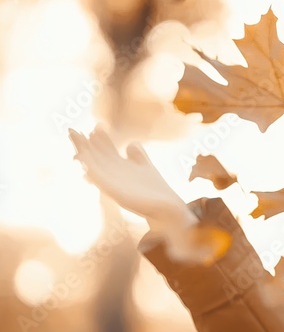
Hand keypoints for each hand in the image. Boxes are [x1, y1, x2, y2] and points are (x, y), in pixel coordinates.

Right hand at [69, 126, 196, 229]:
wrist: (165, 207)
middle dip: (84, 143)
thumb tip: (130, 143)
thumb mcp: (144, 166)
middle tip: (71, 129)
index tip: (95, 125)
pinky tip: (83, 159)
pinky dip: (90, 168)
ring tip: (74, 139)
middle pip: (96, 155)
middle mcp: (113, 173)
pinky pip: (98, 178)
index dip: (100, 137)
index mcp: (119, 166)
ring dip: (82, 152)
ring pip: (93, 164)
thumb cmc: (153, 189)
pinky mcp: (113, 191)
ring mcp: (112, 182)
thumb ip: (137, 155)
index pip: (105, 149)